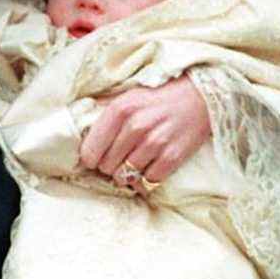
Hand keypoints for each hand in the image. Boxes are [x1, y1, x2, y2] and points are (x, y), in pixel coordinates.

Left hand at [81, 75, 210, 185]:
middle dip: (109, 165)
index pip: (89, 151)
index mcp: (120, 110)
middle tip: (119, 158)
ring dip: (126, 174)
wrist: (201, 96)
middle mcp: (135, 126)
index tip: (97, 157)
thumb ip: (103, 111)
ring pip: (125, 177)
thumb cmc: (159, 97)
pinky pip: (147, 182)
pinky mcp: (172, 157)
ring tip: (133, 163)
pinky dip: (145, 180)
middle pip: (106, 167)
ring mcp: (155, 143)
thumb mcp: (127, 96)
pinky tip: (148, 168)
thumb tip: (79, 129)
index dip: (91, 158)